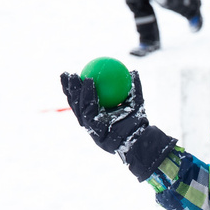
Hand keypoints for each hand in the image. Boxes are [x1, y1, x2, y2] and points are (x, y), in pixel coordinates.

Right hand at [58, 71, 174, 180]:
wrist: (143, 138)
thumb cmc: (138, 122)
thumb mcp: (136, 101)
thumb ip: (133, 87)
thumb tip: (132, 71)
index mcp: (95, 117)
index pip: (80, 102)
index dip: (73, 89)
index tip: (72, 74)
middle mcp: (90, 123)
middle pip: (74, 104)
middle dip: (67, 89)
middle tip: (66, 73)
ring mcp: (91, 128)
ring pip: (78, 107)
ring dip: (75, 90)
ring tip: (74, 76)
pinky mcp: (95, 131)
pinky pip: (89, 110)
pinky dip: (88, 95)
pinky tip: (89, 81)